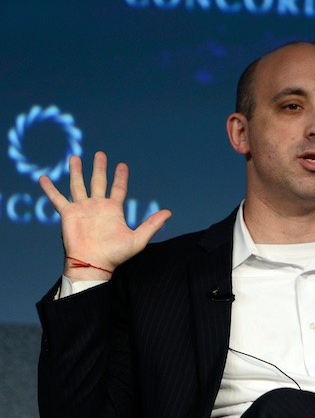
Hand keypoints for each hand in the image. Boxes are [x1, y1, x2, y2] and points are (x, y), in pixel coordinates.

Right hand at [39, 151, 171, 281]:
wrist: (94, 264)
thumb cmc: (115, 255)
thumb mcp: (138, 239)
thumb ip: (152, 224)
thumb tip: (169, 213)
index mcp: (113, 210)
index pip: (118, 188)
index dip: (120, 177)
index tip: (122, 165)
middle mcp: (97, 206)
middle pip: (98, 182)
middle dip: (100, 168)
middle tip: (100, 154)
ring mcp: (82, 209)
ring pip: (78, 185)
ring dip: (77, 172)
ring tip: (75, 158)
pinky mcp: (68, 214)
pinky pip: (57, 198)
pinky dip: (50, 189)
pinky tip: (43, 178)